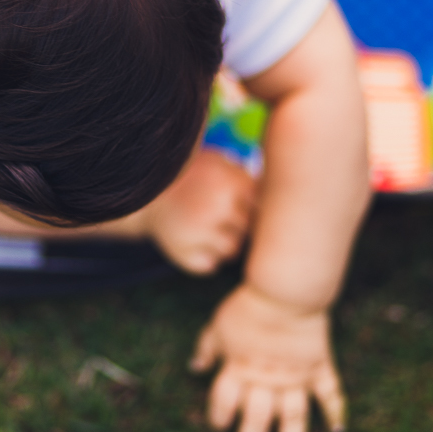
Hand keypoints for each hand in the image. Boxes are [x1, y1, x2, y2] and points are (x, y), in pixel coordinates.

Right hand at [144, 148, 254, 274]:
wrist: (143, 191)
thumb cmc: (194, 177)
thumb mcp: (223, 166)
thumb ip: (253, 183)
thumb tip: (289, 205)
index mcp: (233, 182)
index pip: (264, 210)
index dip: (253, 209)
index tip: (240, 204)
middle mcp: (218, 206)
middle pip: (249, 231)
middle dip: (238, 226)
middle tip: (216, 213)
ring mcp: (200, 231)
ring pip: (231, 251)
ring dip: (221, 242)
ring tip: (200, 223)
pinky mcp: (183, 253)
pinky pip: (209, 266)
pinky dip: (202, 256)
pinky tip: (189, 238)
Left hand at [190, 283, 345, 431]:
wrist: (285, 291)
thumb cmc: (248, 306)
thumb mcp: (219, 324)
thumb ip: (207, 348)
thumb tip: (195, 368)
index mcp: (240, 369)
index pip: (225, 404)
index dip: (219, 418)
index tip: (219, 425)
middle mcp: (267, 381)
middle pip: (258, 421)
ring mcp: (296, 377)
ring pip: (294, 420)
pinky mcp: (319, 367)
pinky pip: (330, 395)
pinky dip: (336, 412)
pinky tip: (337, 431)